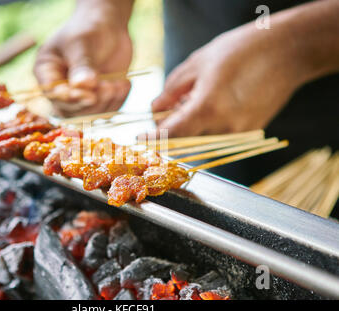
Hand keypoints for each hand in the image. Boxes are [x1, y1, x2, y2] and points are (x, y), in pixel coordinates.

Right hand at [34, 0, 132, 116]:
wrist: (108, 26)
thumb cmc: (88, 28)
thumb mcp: (82, 43)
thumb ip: (82, 64)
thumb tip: (83, 85)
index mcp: (47, 72)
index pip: (53, 94)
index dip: (70, 99)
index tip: (90, 95)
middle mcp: (60, 89)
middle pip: (70, 111)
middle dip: (91, 102)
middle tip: (109, 87)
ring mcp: (80, 96)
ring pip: (89, 115)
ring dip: (106, 103)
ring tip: (119, 84)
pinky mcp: (98, 99)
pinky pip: (106, 111)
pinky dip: (117, 101)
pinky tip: (124, 84)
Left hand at [147, 20, 308, 137]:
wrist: (288, 51)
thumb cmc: (241, 50)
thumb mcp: (198, 63)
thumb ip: (172, 90)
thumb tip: (155, 109)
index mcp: (207, 108)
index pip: (171, 135)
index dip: (153, 139)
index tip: (141, 138)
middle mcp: (224, 127)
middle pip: (184, 142)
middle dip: (171, 131)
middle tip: (169, 111)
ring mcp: (239, 132)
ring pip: (201, 141)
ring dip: (190, 129)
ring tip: (194, 101)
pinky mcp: (249, 132)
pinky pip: (219, 137)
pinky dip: (208, 127)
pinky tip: (212, 104)